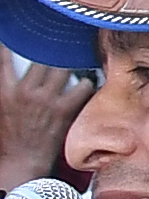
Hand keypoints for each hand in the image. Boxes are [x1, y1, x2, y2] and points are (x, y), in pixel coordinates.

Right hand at [0, 53, 89, 189]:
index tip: (15, 36)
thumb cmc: (8, 138)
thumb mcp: (1, 109)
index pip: (3, 60)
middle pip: (42, 60)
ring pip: (63, 69)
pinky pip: (82, 87)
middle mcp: (25, 92)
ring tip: (79, 62)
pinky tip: (89, 82)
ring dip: (71, 66)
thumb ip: (7, 89)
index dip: (8, 46)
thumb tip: (15, 79)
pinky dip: (86, 83)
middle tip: (63, 46)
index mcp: (5, 92)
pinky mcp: (64, 110)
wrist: (21, 162)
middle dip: (53, 52)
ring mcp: (46, 100)